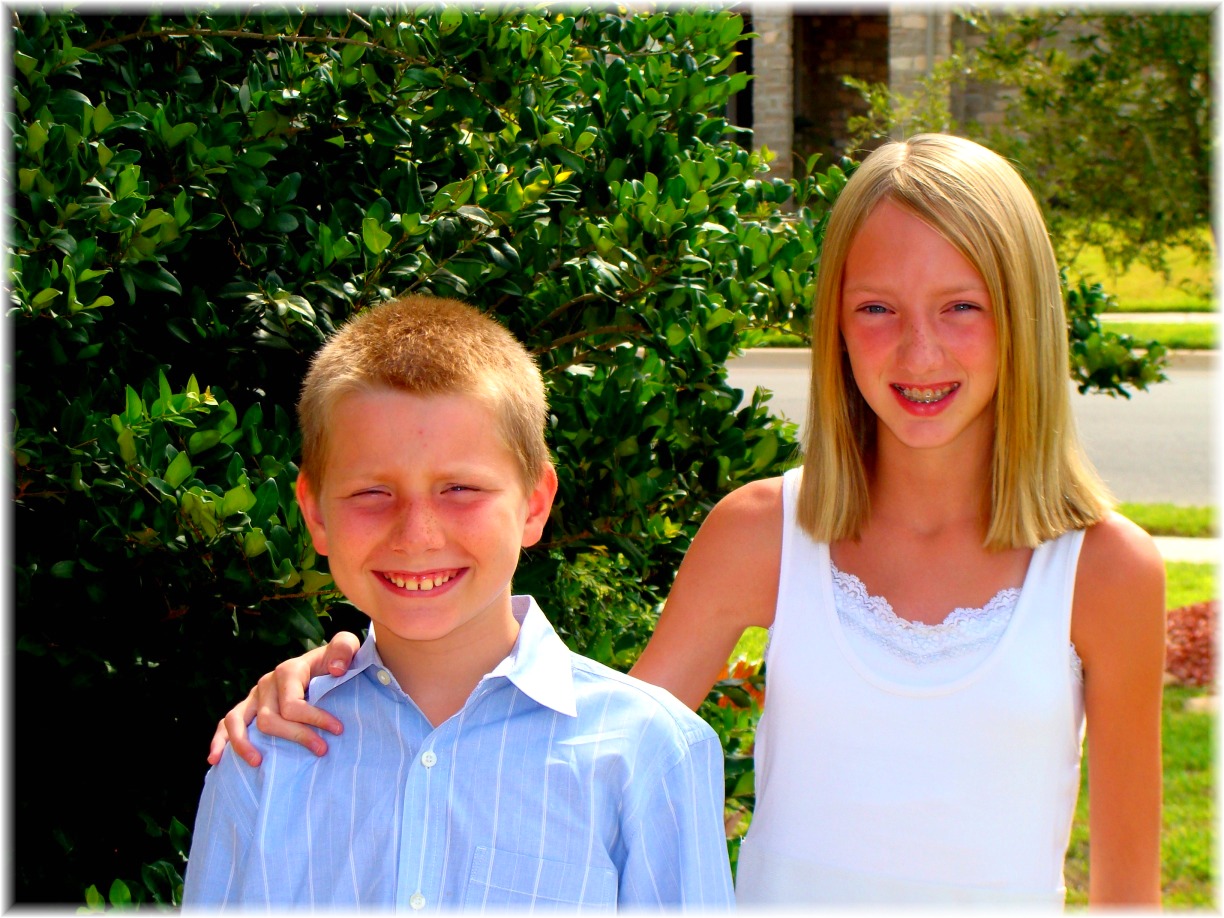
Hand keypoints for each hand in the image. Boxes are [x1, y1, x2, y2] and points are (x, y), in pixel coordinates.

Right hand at [206, 632, 362, 765]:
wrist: (324, 664)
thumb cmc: (335, 661)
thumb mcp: (345, 647)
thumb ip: (344, 649)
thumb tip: (335, 669)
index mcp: (288, 670)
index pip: (293, 704)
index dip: (315, 720)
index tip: (337, 730)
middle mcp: (266, 682)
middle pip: (269, 718)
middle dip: (295, 737)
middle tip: (322, 750)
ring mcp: (254, 696)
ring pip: (237, 722)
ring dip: (244, 744)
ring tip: (258, 762)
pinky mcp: (247, 708)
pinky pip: (226, 724)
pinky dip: (219, 741)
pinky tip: (215, 759)